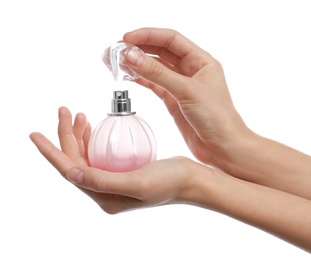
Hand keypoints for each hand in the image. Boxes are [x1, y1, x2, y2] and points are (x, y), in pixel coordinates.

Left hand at [29, 107, 212, 213]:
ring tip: (78, 114)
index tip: (35, 133)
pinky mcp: (121, 170)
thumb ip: (103, 181)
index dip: (51, 152)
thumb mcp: (138, 182)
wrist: (192, 179)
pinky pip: (98, 153)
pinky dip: (93, 138)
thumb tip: (71, 174)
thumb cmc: (170, 181)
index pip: (70, 171)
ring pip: (85, 155)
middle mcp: (104, 190)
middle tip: (65, 110)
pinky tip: (93, 126)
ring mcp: (112, 180)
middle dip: (66, 135)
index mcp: (103, 195)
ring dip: (78, 135)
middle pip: (75, 160)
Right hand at [123, 28, 248, 164]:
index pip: (171, 39)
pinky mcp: (174, 100)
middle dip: (139, 48)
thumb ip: (158, 74)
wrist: (222, 147)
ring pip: (156, 68)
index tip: (127, 38)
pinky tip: (128, 76)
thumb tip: (132, 56)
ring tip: (117, 62)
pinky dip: (141, 80)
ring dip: (138, 64)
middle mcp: (191, 70)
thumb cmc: (216, 117)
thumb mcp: (186, 91)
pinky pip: (154, 84)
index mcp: (201, 61)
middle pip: (161, 51)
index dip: (148, 35)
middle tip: (117, 49)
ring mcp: (181, 85)